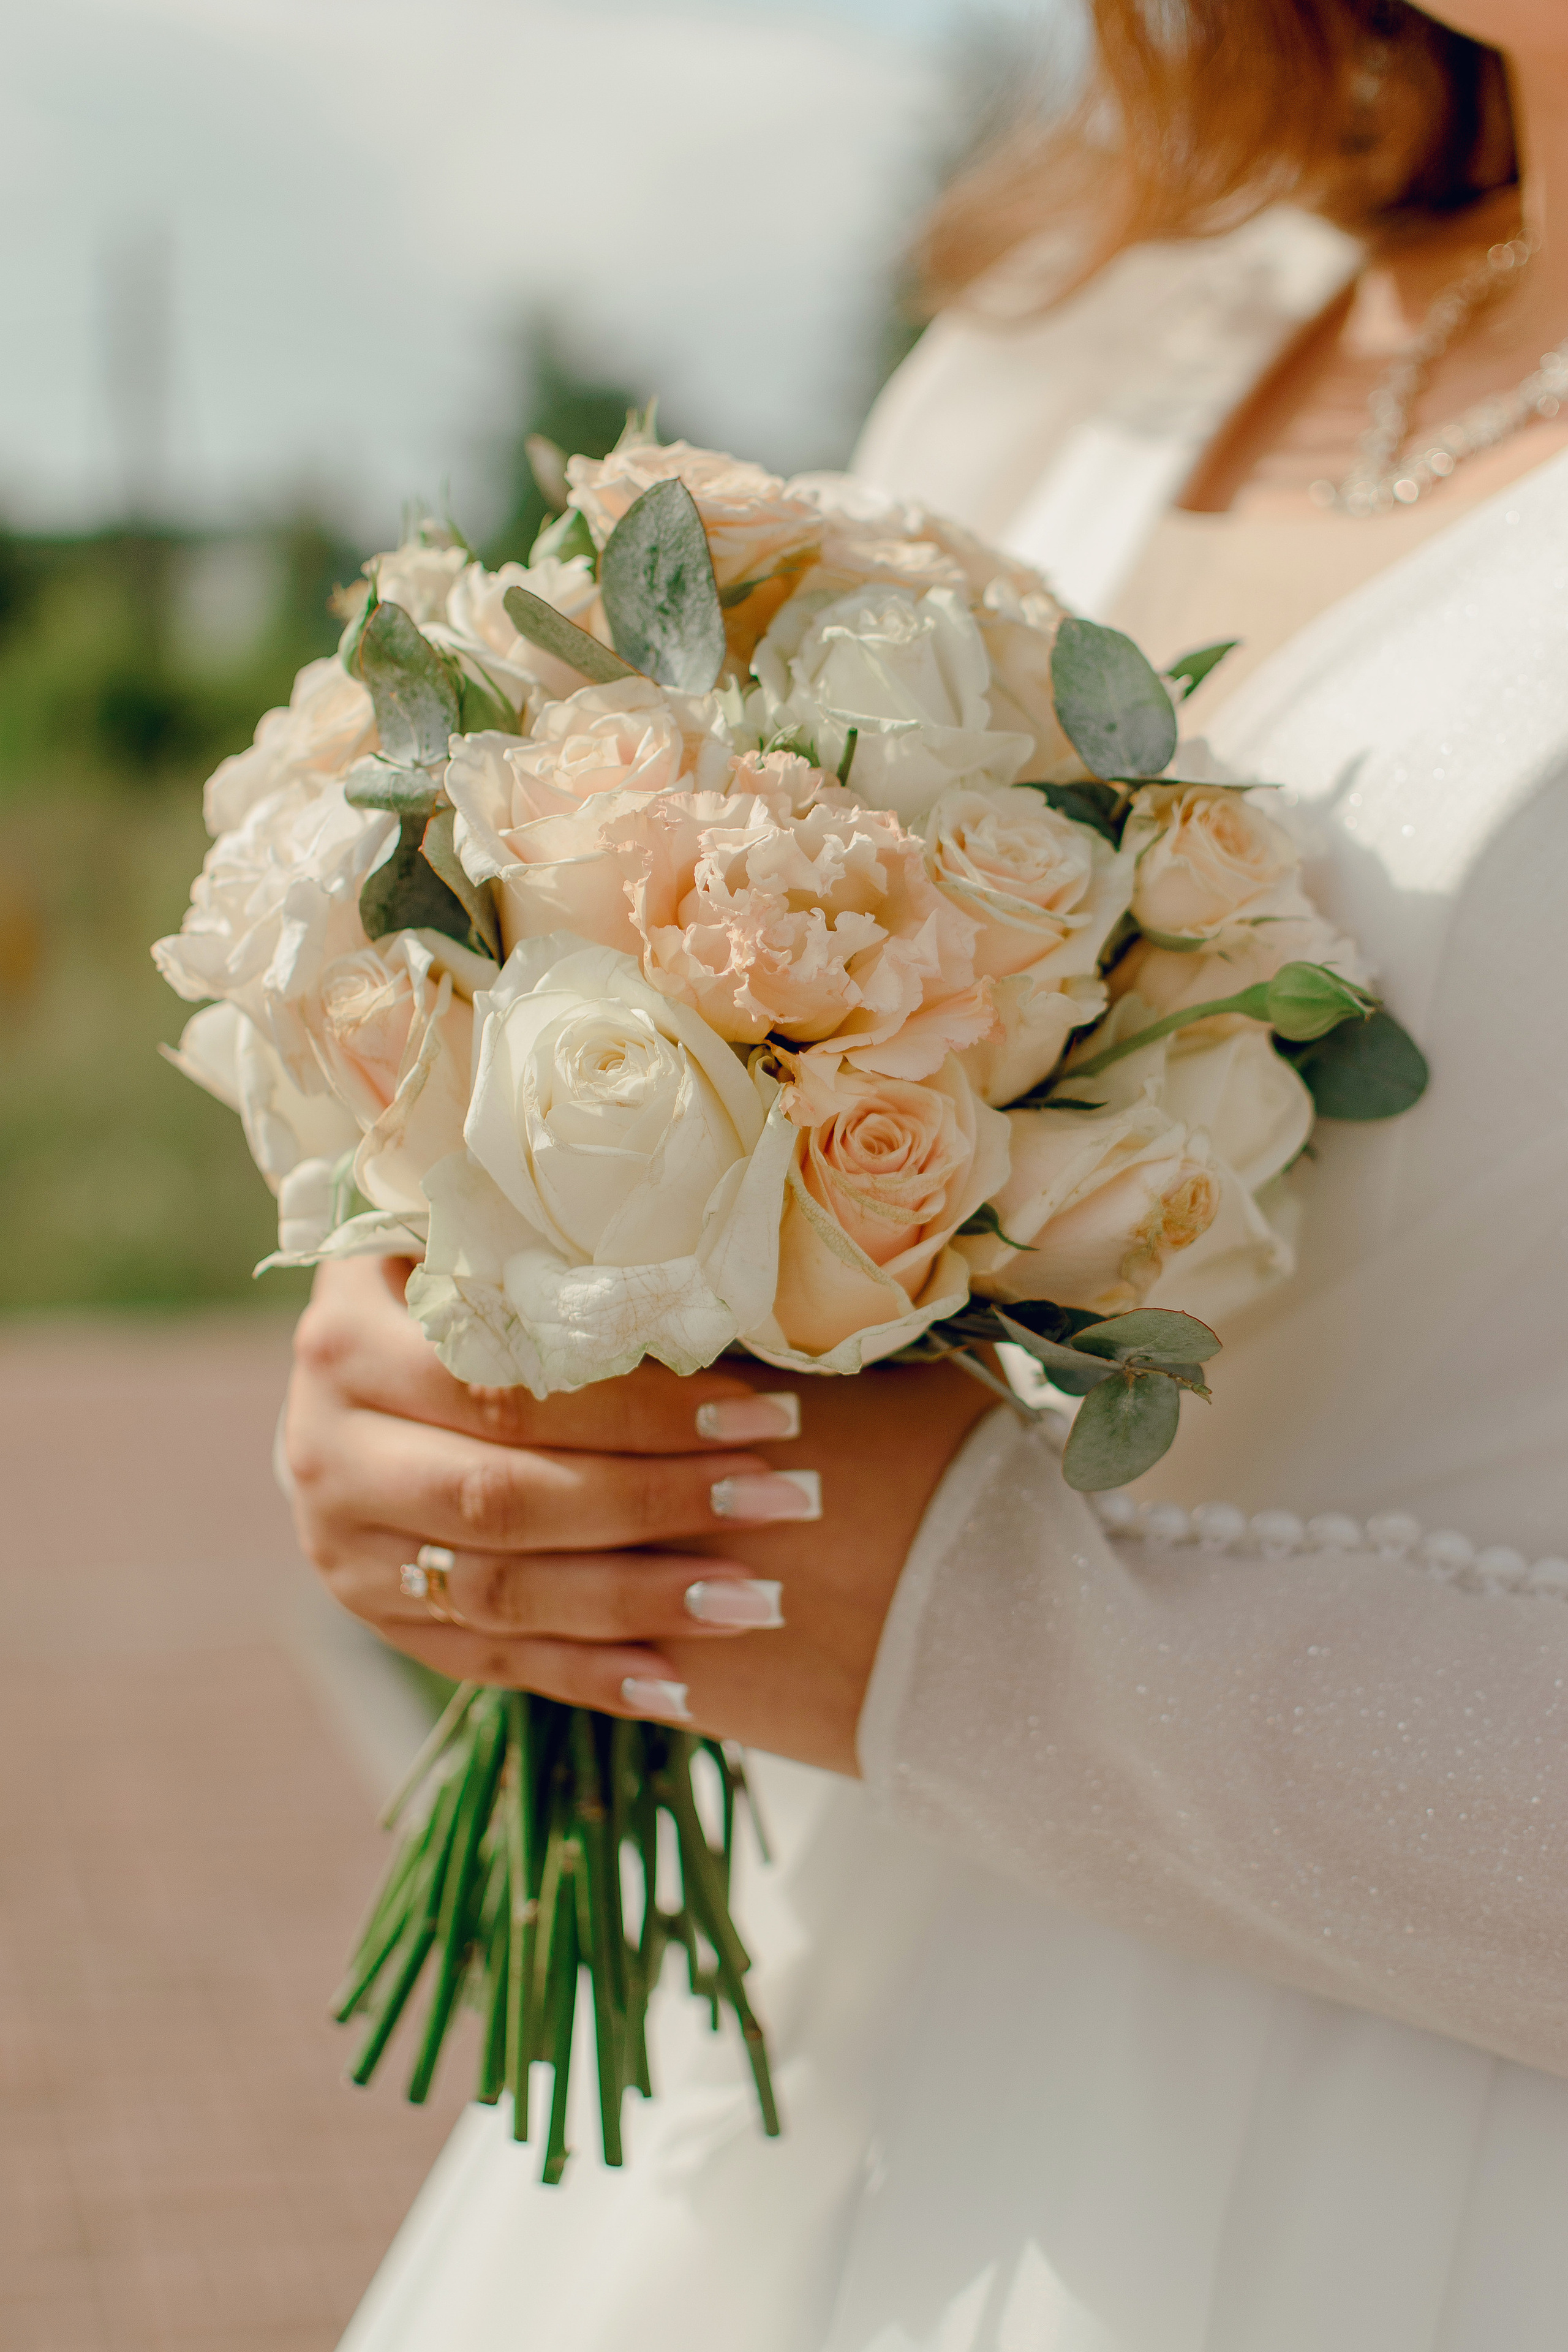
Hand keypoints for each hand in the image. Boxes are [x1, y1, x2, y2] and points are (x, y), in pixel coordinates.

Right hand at [284, 1257, 992, 1772]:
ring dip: (639, 1602)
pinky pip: (491, 1659)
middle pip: (506, 1500)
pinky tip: (677, 1682)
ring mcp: (345, 1551)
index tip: (762, 1412)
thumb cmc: (449, 1289)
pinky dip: (587, 1676)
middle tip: (786, 1498)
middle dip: (660, 1504)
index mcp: (346, 1342)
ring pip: (503, 1593)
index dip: (639, 1408)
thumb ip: (555, 1266)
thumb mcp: (476, 1247)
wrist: (346, 1378)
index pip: (509, 1390)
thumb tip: (711, 1296)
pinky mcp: (377, 1618)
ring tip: (758, 1597)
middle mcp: (326, 1454)